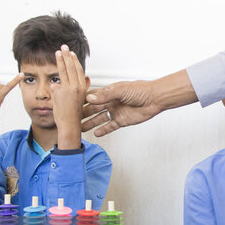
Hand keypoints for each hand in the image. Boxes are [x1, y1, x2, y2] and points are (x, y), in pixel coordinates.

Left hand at [51, 45, 86, 148]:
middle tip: (65, 47)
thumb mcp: (72, 101)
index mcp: (82, 89)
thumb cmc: (71, 116)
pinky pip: (57, 79)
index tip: (72, 54)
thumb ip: (64, 91)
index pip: (79, 72)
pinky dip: (57, 67)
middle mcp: (78, 87)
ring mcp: (70, 89)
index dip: (75, 61)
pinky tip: (56, 58)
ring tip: (59, 51)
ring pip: (65, 69)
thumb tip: (55, 84)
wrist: (70, 126)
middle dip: (68, 56)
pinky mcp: (62, 91)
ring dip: (62, 58)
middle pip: (73, 68)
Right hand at [81, 70, 197, 136]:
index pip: (91, 96)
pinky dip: (103, 130)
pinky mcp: (122, 121)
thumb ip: (105, 95)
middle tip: (71, 119)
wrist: (155, 99)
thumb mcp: (121, 90)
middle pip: (93, 109)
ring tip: (80, 129)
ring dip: (90, 123)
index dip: (81, 101)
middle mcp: (111, 102)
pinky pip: (110, 126)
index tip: (70, 105)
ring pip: (99, 119)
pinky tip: (96, 134)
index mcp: (109, 92)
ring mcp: (116, 112)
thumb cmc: (140, 90)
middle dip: (82, 114)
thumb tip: (89, 98)